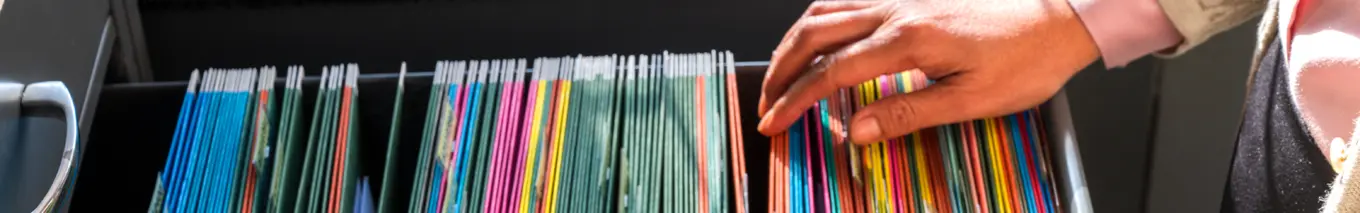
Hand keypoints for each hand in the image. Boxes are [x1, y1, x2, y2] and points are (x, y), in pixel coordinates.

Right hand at [757, 0, 1099, 143]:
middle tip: (767, 104)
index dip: (796, 101)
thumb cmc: (1026, 60)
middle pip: (815, 34)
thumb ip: (908, 113)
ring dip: (794, 42)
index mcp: (909, 40)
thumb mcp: (972, 100)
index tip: (773, 123)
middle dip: (782, 71)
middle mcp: (897, 10)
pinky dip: (821, 20)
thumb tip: (856, 130)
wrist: (1060, 17)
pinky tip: (819, 39)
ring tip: (781, 74)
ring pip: (826, 10)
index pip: (832, 73)